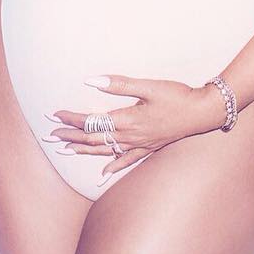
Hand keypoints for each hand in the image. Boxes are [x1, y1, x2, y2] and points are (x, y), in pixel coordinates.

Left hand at [46, 75, 224, 182]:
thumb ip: (119, 84)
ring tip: (66, 150)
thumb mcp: (148, 86)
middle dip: (71, 135)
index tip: (54, 115)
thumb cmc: (177, 96)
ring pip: (105, 151)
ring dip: (84, 150)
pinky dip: (113, 166)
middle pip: (93, 138)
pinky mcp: (149, 147)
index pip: (91, 121)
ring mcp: (140, 144)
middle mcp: (130, 136)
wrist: (202, 113)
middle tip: (51, 134)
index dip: (71, 119)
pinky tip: (104, 173)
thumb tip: (91, 81)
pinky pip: (126, 160)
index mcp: (127, 120)